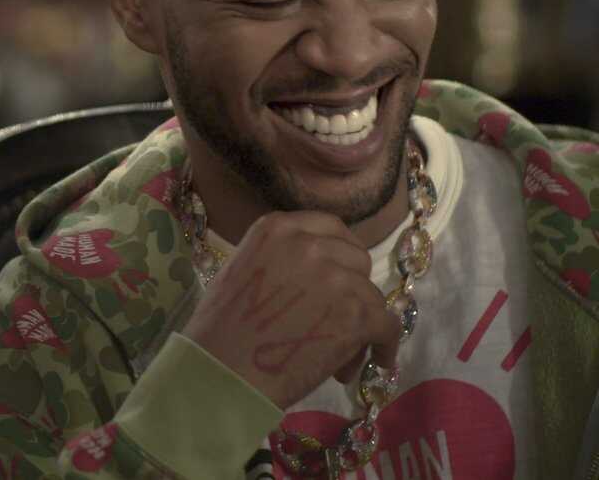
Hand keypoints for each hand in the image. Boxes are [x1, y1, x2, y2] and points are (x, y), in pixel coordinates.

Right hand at [181, 211, 402, 409]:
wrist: (217, 376)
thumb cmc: (219, 332)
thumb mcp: (244, 268)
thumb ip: (281, 257)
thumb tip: (321, 273)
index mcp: (278, 228)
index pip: (330, 228)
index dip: (339, 254)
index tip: (339, 276)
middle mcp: (309, 244)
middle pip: (355, 257)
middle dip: (352, 287)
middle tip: (337, 319)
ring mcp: (335, 277)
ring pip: (370, 294)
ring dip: (362, 321)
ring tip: (342, 355)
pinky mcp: (354, 314)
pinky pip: (385, 324)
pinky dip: (385, 343)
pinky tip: (379, 359)